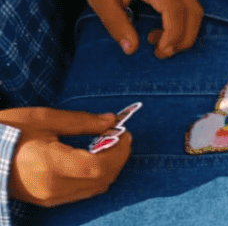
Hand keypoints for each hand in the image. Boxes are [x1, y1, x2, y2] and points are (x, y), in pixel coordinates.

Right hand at [0, 108, 130, 207]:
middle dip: (118, 158)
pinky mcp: (46, 200)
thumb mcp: (44, 119)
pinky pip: (81, 192)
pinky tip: (94, 158)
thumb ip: (82, 122)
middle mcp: (52, 187)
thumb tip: (112, 121)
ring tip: (109, 144)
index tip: (125, 132)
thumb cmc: (8, 132)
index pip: (99, 166)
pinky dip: (95, 177)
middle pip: (101, 180)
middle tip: (121, 136)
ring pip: (94, 188)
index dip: (119, 151)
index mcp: (51, 165)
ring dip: (109, 168)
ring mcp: (49, 197)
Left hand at [61, 0, 202, 58]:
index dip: (173, 35)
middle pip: (193, 10)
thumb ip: (116, 24)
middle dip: (184, 37)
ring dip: (184, 30)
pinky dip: (180, 21)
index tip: (159, 52)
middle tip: (162, 54)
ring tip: (159, 44)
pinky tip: (158, 29)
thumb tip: (131, 50)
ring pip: (193, 7)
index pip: (176, 11)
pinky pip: (186, 2)